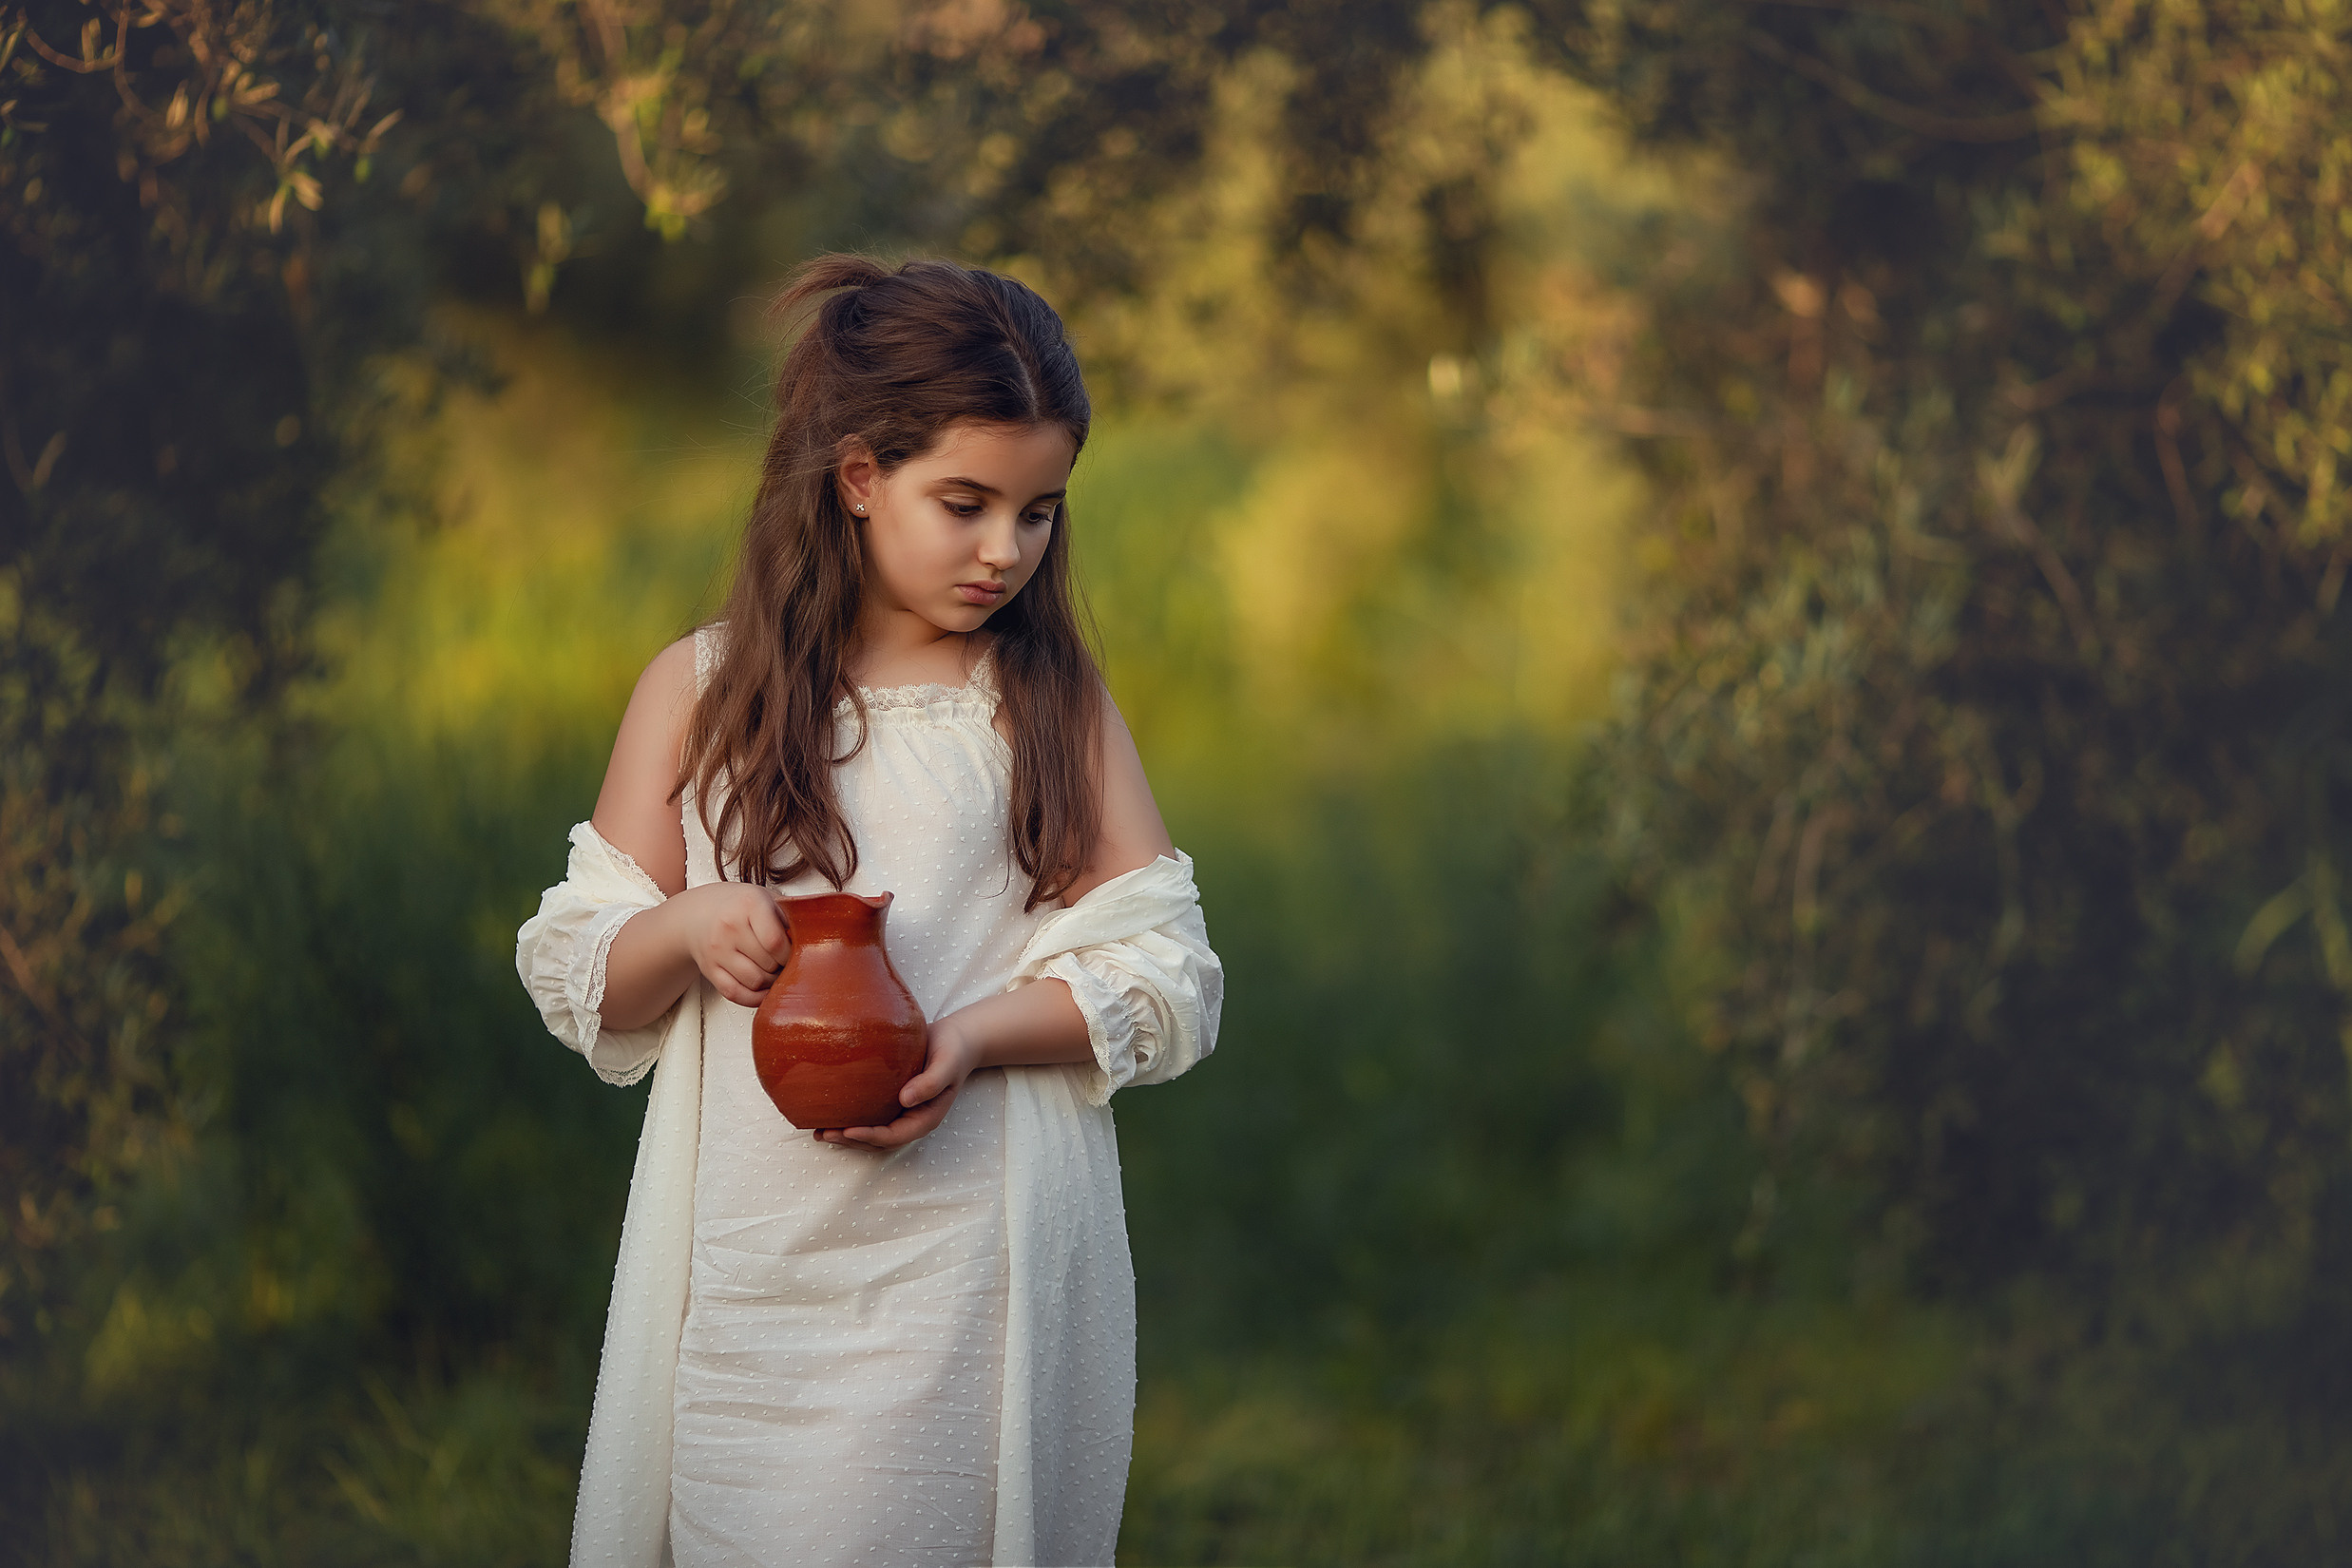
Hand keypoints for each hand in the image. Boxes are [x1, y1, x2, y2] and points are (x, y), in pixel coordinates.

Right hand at [677, 883, 789, 1006]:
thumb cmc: (738, 906)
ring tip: (774, 971)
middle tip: (786, 962)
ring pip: (753, 982)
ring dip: (770, 982)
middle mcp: (729, 927)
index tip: (795, 952)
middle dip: (782, 968)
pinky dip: (753, 997)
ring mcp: (717, 950)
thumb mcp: (766, 898)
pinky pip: (735, 994)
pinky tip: (762, 988)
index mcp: (748, 905)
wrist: (697, 913)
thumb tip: (818, 936)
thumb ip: (790, 915)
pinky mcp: (709, 970)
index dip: (790, 953)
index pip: (775, 942)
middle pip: (767, 964)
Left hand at [814, 1016, 983, 1151]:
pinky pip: (870, 1116)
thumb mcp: (947, 1064)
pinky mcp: (891, 1101)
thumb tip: (905, 1100)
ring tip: (819, 1131)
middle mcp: (911, 1119)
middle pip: (878, 1141)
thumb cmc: (953, 1050)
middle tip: (824, 1133)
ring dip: (846, 1136)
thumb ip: (931, 1082)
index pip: (895, 1135)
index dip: (871, 1136)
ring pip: (871, 1133)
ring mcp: (901, 1113)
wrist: (956, 1040)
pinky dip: (850, 1120)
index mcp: (926, 1118)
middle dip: (851, 1141)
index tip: (848, 1131)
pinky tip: (830, 1113)